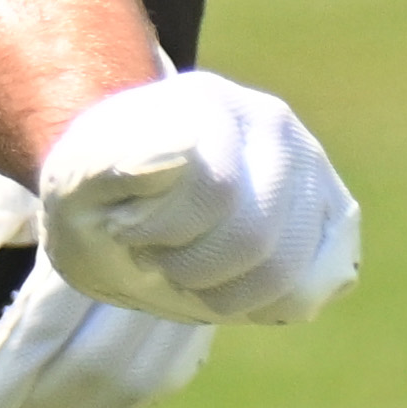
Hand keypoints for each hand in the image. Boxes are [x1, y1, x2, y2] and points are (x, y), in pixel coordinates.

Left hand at [0, 151, 218, 407]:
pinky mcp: (200, 298)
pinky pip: (168, 370)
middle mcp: (149, 258)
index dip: (2, 384)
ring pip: (139, 378)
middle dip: (37, 407)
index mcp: (90, 228)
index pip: (41, 330)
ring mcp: (187, 279)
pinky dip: (119, 401)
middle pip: (96, 363)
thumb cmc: (42, 155)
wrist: (128, 126)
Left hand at [33, 71, 358, 325]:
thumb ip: (109, 168)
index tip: (124, 230)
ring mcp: (312, 170)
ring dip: (221, 294)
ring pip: (286, 272)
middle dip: (192, 270)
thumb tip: (180, 156)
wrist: (130, 195)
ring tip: (185, 269)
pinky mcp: (333, 217)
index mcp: (206, 101)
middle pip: (255, 237)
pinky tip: (223, 283)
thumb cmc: (98, 193)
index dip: (161, 233)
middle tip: (154, 257)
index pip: (213, 190)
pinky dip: (258, 306)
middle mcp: (272, 124)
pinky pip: (307, 291)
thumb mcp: (73, 183)